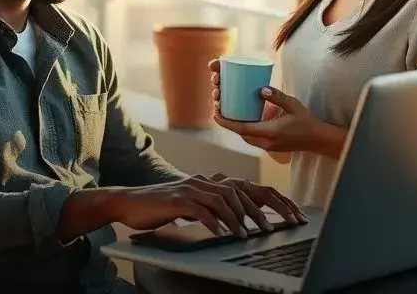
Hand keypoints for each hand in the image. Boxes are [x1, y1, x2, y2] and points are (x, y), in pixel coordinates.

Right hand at [110, 173, 306, 237]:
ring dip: (238, 219)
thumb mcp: (191, 205)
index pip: (246, 187)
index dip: (268, 199)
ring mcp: (190, 188)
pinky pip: (201, 211)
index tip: (286, 214)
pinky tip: (223, 235)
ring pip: (223, 200)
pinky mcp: (178, 200)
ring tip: (248, 235)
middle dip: (259, 210)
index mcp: (210, 182)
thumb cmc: (160, 206)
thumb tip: (232, 217)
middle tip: (273, 228)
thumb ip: (210, 206)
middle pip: (240, 192)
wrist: (129, 202)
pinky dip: (214, 223)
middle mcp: (203, 181)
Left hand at [209, 59, 318, 152]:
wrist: (317, 139)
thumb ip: (277, 97)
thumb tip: (261, 89)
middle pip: (240, 133)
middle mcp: (266, 142)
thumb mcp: (293, 105)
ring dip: (235, 126)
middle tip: (219, 108)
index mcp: (270, 132)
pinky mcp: (269, 146)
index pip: (242, 129)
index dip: (226, 122)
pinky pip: (251, 138)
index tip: (216, 113)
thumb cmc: (306, 121)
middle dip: (227, 122)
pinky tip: (242, 119)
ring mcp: (267, 146)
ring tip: (227, 112)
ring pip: (245, 137)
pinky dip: (244, 129)